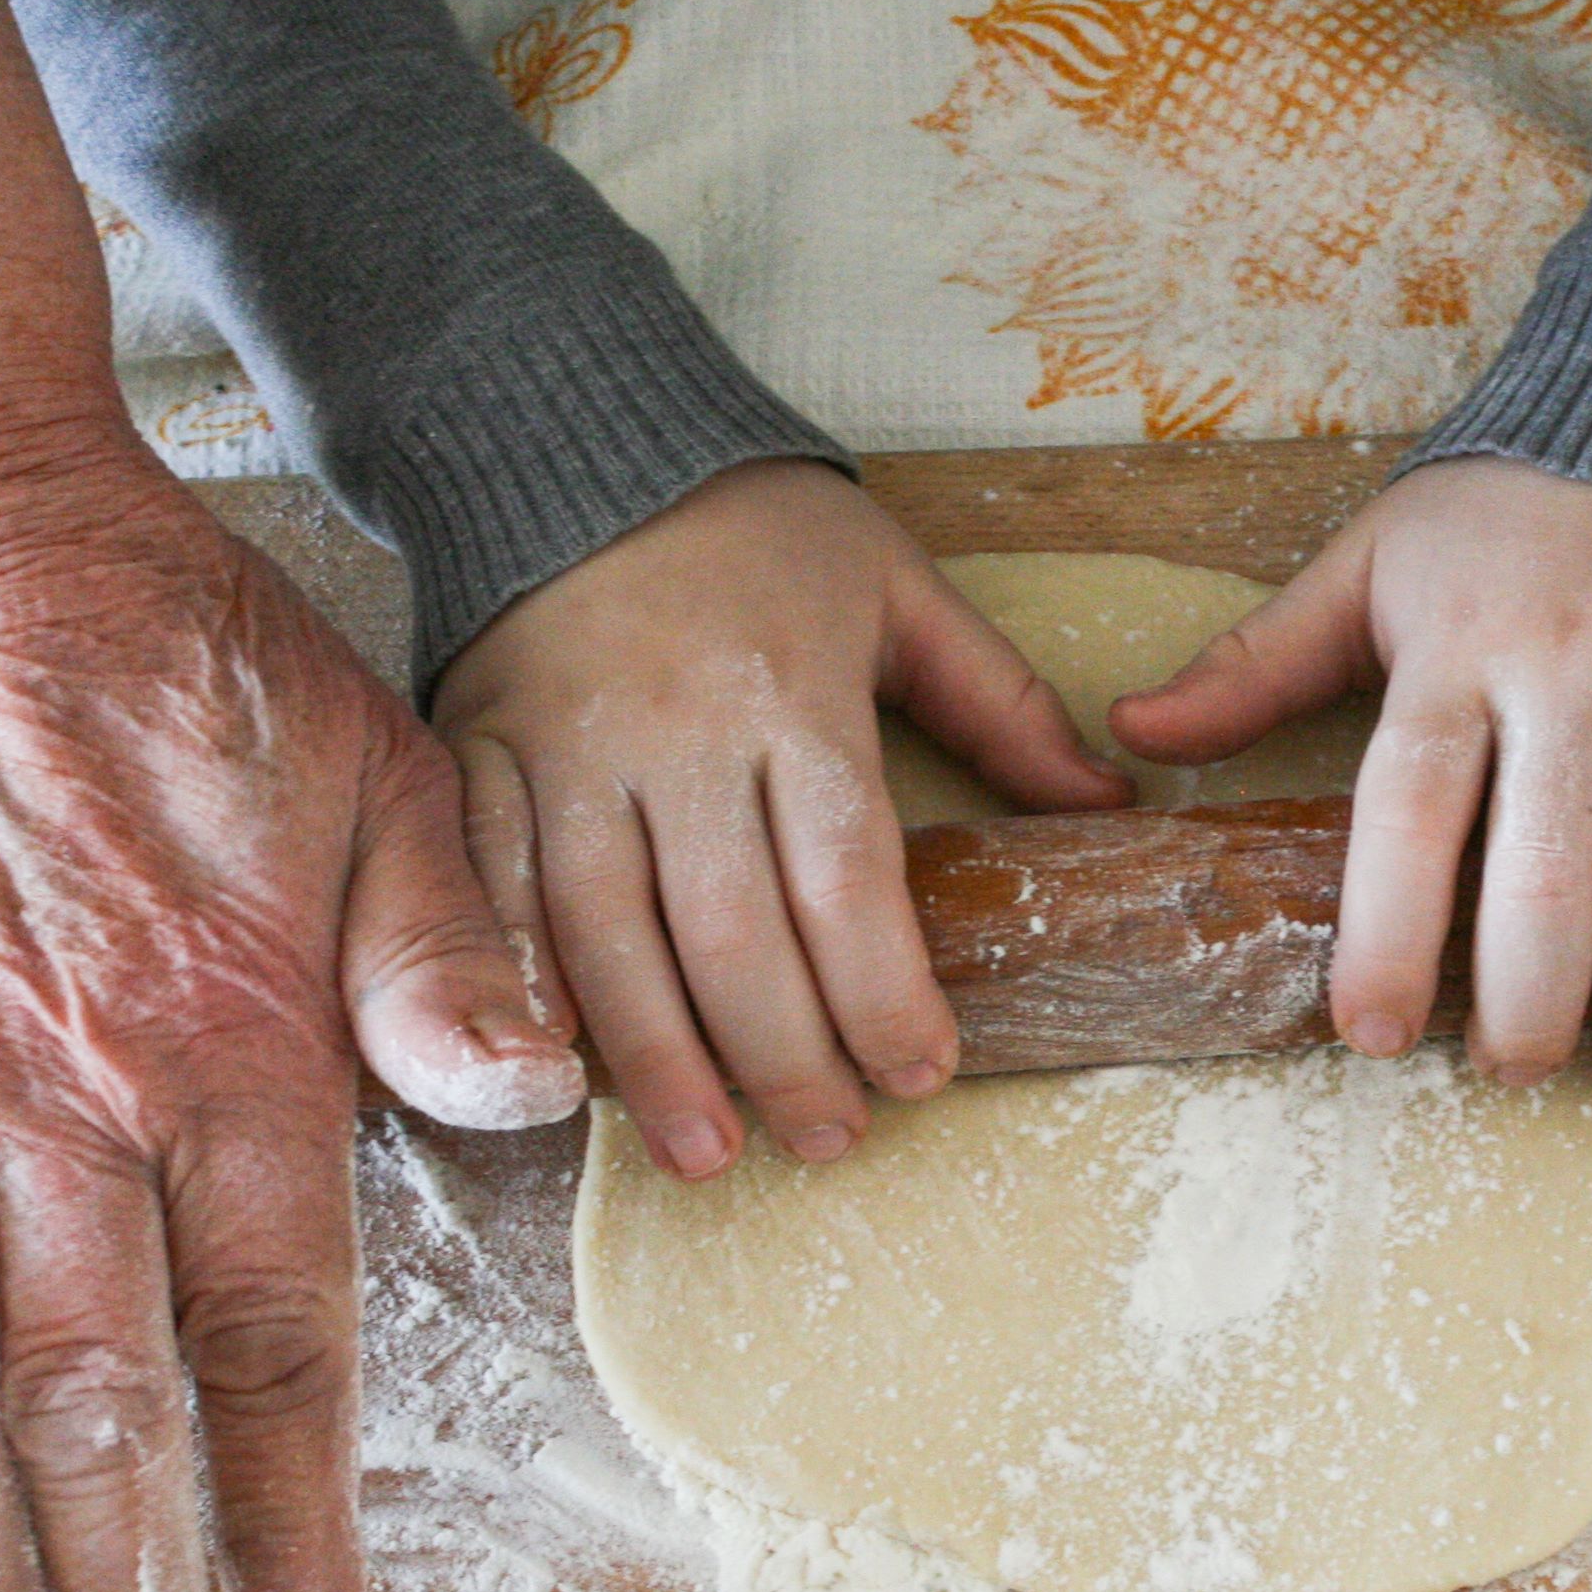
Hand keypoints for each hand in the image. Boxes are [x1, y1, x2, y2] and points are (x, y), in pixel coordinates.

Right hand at [434, 460, 1130, 1176]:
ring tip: (708, 1154)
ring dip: (660, 1062)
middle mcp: (677, 733)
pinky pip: (496, 891)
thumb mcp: (898, 588)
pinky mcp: (481, 755)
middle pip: (732, 933)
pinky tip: (564, 1077)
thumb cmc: (755, 527)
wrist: (575, 437)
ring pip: (608, 936)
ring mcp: (568, 751)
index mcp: (792, 693)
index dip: (885, 993)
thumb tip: (1111, 806)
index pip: (846, 876)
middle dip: (785, 1057)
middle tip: (831, 1140)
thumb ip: (1001, 705)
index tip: (922, 1075)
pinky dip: (528, 989)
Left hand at [1113, 457, 1591, 1083]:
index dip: (1387, 933)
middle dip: (1531, 993)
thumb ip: (1259, 662)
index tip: (1369, 1033)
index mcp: (1458, 645)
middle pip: (1550, 862)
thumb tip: (1135, 731)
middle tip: (1512, 1069)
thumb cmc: (1502, 506)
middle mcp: (1575, 665)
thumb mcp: (1370, 562)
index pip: (1411, 809)